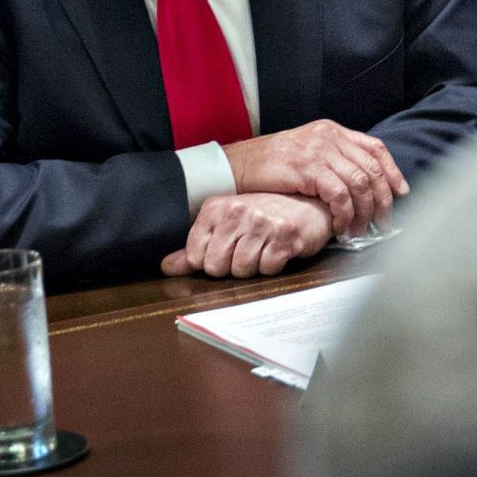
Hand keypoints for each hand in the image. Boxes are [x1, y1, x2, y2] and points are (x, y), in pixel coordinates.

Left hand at [159, 193, 333, 278]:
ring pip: (242, 269)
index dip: (210, 261)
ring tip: (263, 249)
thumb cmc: (265, 216)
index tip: (226, 250)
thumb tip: (167, 267)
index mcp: (216, 207)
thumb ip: (195, 248)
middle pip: (217, 266)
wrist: (308, 206)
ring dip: (254, 267)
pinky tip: (277, 250)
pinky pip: (267, 268)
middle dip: (232, 267)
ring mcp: (261, 222)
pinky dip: (273, 266)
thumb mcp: (226, 226)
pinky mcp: (284, 236)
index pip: (195, 255)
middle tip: (247, 250)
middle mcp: (237, 211)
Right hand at [223, 119, 407, 235]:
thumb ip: (333, 161)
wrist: (238, 166)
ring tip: (360, 230)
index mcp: (333, 131)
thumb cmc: (271, 166)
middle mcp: (330, 137)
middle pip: (372, 168)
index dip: (392, 171)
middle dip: (383, 199)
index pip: (375, 148)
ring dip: (365, 212)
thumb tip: (361, 186)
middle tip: (383, 222)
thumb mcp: (307, 153)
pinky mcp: (308, 168)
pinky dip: (345, 214)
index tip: (401, 192)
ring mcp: (319, 151)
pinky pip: (339, 194)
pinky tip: (341, 226)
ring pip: (360, 183)